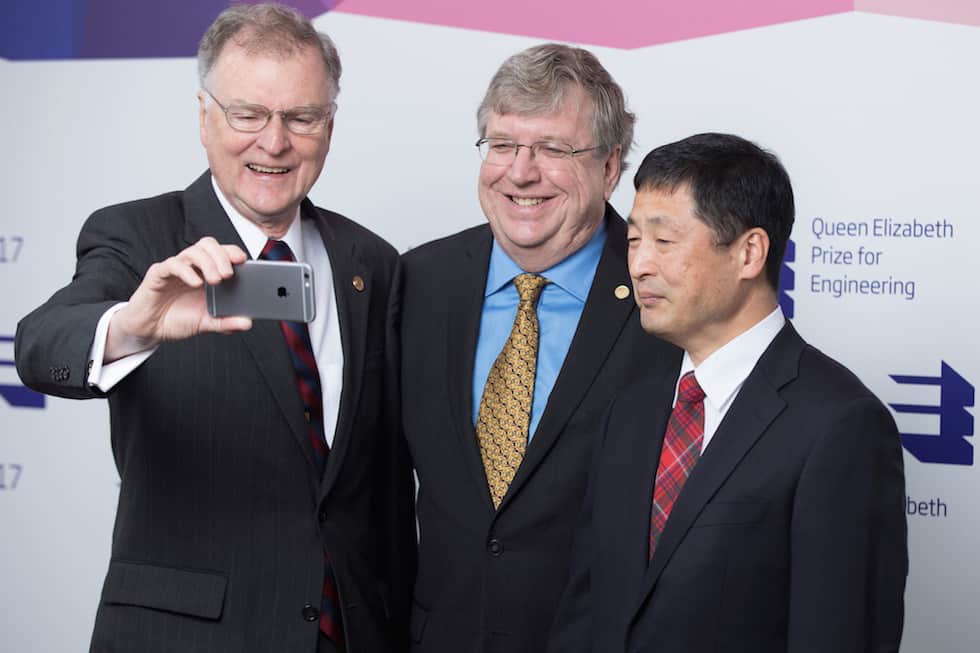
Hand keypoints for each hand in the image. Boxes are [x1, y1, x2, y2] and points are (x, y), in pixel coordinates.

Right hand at [105, 237, 250, 360]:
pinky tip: (196, 283)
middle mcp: (191, 267)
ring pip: (192, 251)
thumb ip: (226, 322)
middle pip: (207, 245)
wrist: (150, 329)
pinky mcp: (158, 274)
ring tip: (215, 281)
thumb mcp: (206, 323)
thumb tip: (247, 323)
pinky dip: (186, 272)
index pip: (221, 252)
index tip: (243, 261)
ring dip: (207, 263)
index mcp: (205, 273)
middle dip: (221, 255)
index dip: (232, 252)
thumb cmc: (177, 319)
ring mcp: (175, 269)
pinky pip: (172, 265)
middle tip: (228, 275)